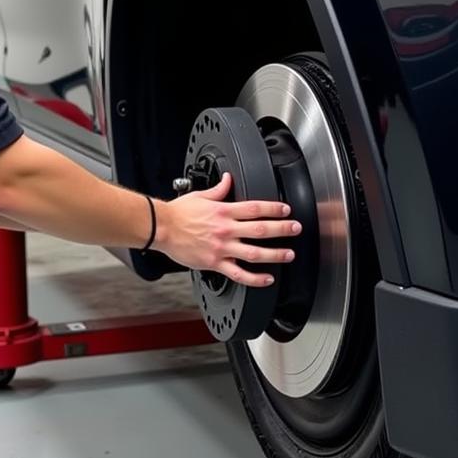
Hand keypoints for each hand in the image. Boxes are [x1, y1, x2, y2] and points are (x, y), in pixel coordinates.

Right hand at [154, 172, 300, 286]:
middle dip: (282, 229)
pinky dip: (255, 278)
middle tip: (295, 229)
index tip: (286, 210)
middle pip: (260, 229)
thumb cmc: (178, 213)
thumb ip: (218, 189)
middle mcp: (226, 229)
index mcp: (223, 211)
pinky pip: (239, 274)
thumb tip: (228, 179)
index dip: (274, 209)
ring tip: (289, 255)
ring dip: (275, 254)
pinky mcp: (214, 263)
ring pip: (254, 253)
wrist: (161, 228)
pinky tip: (267, 279)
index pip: (255, 208)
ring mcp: (222, 248)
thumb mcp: (200, 195)